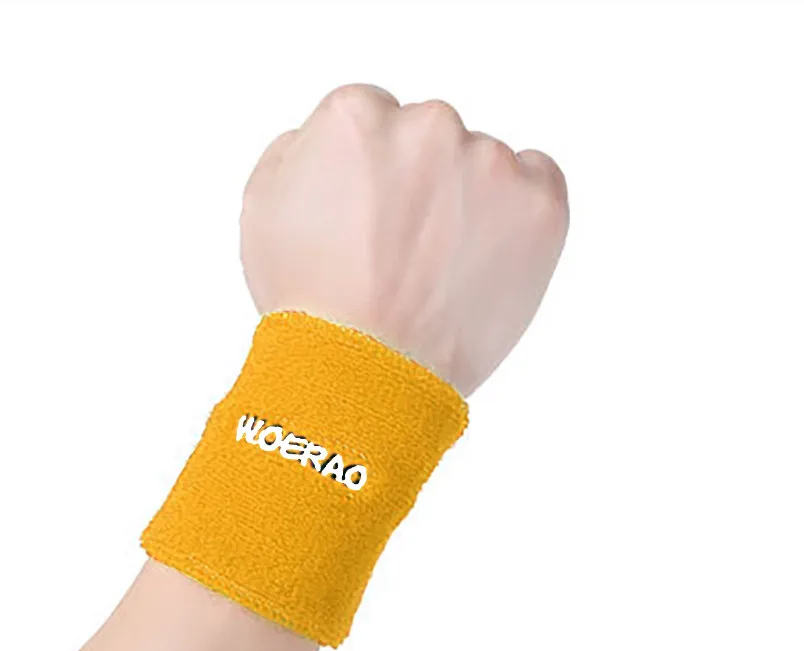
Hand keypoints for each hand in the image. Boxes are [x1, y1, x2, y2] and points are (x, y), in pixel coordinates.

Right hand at [240, 84, 568, 396]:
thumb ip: (298, 151)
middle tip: (402, 254)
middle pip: (429, 138)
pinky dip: (519, 212)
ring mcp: (490, 165)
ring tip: (439, 273)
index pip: (373, 120)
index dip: (368, 179)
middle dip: (418, 185)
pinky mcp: (540, 205)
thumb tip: (325, 140)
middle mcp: (427, 126)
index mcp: (356, 118)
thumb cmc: (312, 308)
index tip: (368, 223)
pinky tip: (484, 259)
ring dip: (467, 202)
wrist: (368, 378)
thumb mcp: (263, 213)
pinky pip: (538, 180)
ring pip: (482, 164)